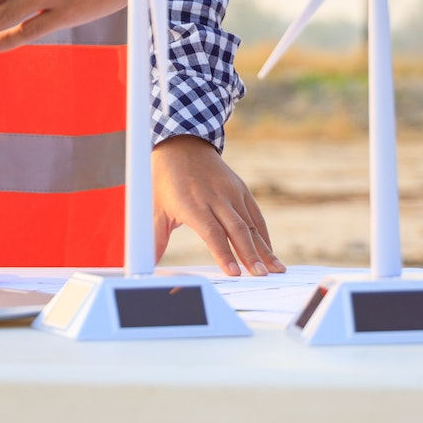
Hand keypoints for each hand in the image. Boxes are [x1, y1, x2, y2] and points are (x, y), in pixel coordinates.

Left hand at [151, 135, 282, 277]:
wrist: (183, 146)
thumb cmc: (166, 181)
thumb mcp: (156, 209)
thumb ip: (155, 239)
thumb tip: (146, 265)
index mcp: (193, 204)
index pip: (212, 232)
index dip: (224, 253)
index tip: (234, 273)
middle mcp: (216, 197)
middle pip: (236, 230)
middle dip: (250, 255)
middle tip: (260, 276)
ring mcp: (231, 192)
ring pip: (250, 224)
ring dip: (264, 248)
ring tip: (275, 269)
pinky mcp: (241, 190)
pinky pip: (256, 215)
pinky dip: (264, 235)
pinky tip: (270, 253)